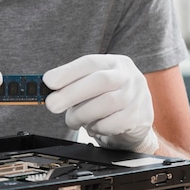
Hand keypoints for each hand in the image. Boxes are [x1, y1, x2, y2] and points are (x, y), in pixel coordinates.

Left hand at [42, 54, 157, 152]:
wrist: (134, 124)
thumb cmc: (105, 100)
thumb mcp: (91, 86)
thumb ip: (73, 85)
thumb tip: (47, 90)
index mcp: (113, 62)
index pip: (89, 62)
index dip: (67, 72)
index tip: (48, 81)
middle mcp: (128, 75)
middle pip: (100, 81)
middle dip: (72, 93)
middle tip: (52, 105)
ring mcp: (138, 95)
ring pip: (108, 102)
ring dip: (83, 114)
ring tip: (73, 120)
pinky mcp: (141, 116)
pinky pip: (117, 122)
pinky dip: (99, 126)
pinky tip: (92, 127)